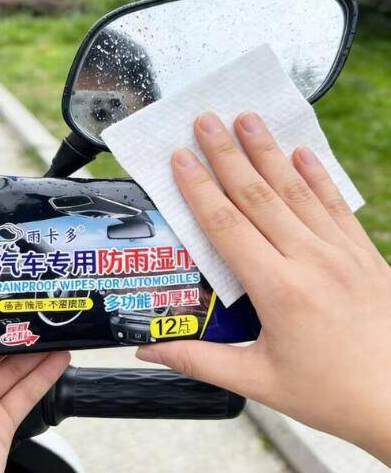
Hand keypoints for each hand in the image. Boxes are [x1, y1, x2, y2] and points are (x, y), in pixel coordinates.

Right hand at [136, 111, 390, 464]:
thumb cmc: (332, 394)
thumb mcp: (259, 382)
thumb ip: (199, 360)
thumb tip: (148, 351)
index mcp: (278, 289)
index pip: (226, 225)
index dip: (199, 188)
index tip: (180, 158)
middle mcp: (309, 260)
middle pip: (257, 195)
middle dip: (227, 154)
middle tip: (205, 120)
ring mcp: (340, 252)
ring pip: (295, 190)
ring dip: (267, 151)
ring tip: (247, 118)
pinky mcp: (363, 253)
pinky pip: (335, 204)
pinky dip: (316, 175)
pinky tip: (302, 151)